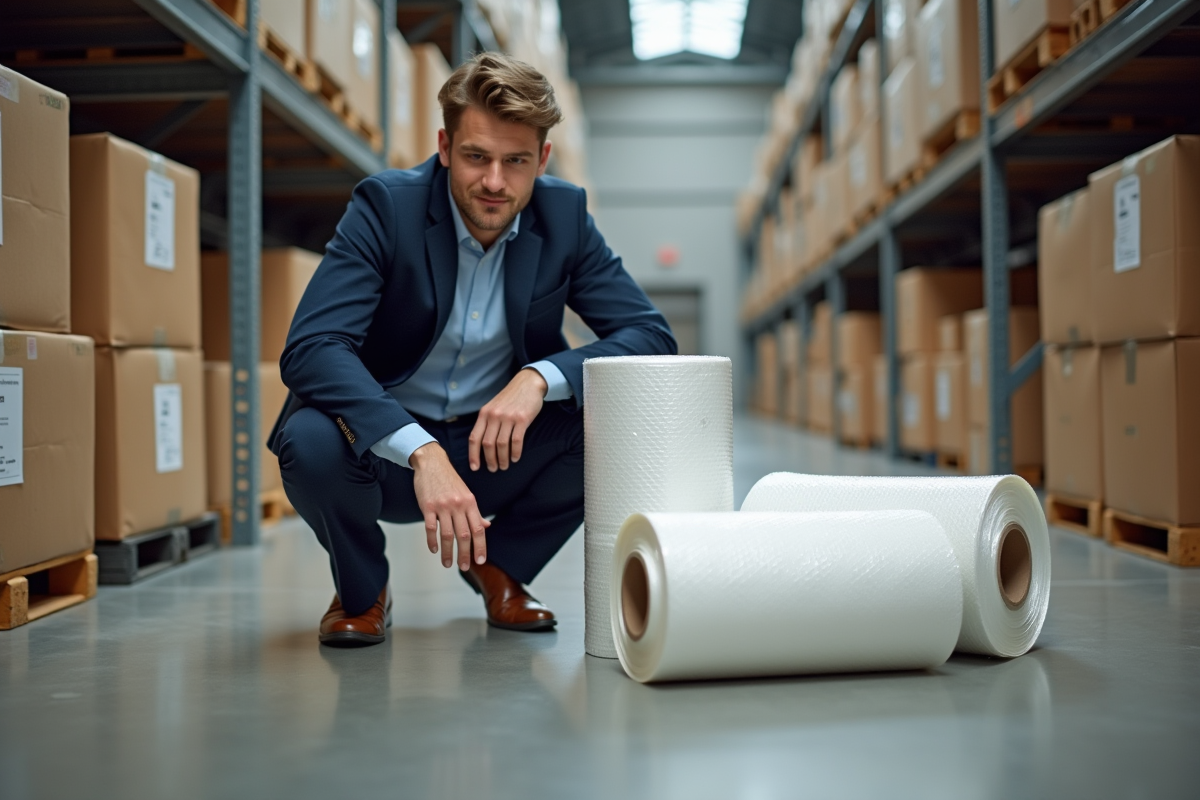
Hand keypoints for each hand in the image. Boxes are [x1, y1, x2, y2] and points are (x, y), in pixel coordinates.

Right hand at [411, 442, 489, 569]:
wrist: (432, 463)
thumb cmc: (449, 479)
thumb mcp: (466, 494)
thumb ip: (475, 512)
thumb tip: (486, 526)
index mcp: (470, 503)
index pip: (478, 529)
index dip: (480, 546)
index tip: (480, 560)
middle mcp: (458, 505)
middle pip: (463, 535)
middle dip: (464, 554)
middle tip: (463, 567)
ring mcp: (442, 506)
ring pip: (447, 535)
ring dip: (447, 552)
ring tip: (447, 563)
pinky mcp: (427, 506)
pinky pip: (431, 528)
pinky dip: (432, 541)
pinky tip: (433, 549)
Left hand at [469, 368, 546, 471]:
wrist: (527, 383)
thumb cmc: (510, 398)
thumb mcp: (493, 407)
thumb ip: (487, 422)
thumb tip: (482, 444)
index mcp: (484, 414)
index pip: (474, 438)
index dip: (473, 455)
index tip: (475, 467)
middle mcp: (494, 416)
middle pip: (487, 444)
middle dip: (489, 460)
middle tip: (493, 469)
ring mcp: (508, 417)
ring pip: (501, 444)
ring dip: (502, 459)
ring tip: (504, 466)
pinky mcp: (522, 419)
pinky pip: (516, 440)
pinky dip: (515, 452)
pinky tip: (515, 458)